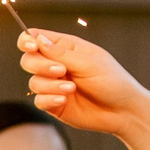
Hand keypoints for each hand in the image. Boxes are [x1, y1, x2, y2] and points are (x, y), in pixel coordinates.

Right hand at [18, 29, 149, 149]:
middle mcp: (57, 65)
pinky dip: (49, 99)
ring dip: (50, 85)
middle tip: (61, 71)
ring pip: (33, 82)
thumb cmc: (112, 82)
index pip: (36, 38)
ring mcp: (54, 85)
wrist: (123, 111)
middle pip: (29, 60)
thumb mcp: (88, 63)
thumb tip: (37, 39)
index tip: (32, 47)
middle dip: (40, 66)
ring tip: (71, 89)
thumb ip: (60, 53)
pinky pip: (38, 100)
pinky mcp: (53, 103)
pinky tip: (64, 100)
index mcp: (66, 48)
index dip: (27, 41)